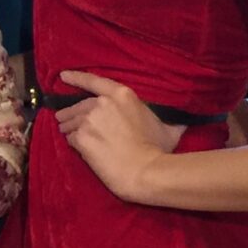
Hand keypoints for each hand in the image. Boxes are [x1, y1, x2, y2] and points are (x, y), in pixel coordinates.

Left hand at [53, 69, 180, 202]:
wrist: (145, 171)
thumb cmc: (158, 149)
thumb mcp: (167, 125)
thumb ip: (167, 117)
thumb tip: (185, 119)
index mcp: (121, 94)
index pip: (92, 81)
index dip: (76, 78)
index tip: (63, 76)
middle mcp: (101, 103)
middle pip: (77, 106)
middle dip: (72, 115)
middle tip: (70, 123)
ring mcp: (89, 120)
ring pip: (70, 122)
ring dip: (71, 129)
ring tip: (75, 137)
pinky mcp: (80, 138)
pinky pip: (70, 139)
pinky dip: (74, 144)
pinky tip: (83, 151)